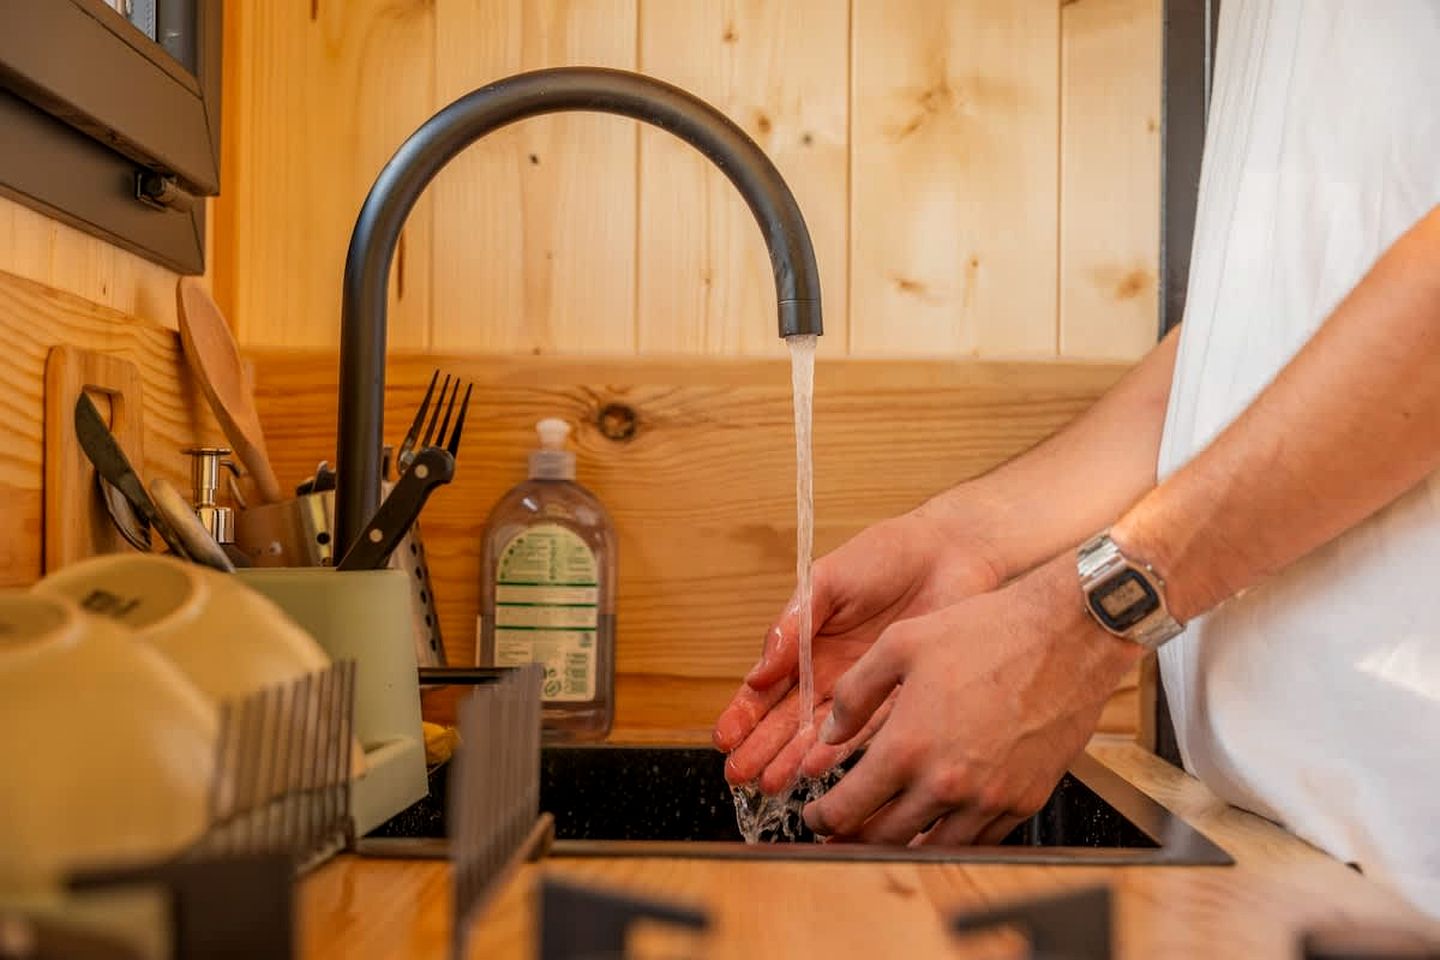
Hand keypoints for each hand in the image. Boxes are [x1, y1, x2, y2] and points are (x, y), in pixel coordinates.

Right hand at [713, 506, 1005, 791]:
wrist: (949, 554)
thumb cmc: (884, 558)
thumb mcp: (826, 582)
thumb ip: (792, 626)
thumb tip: (758, 672)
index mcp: (807, 645)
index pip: (767, 687)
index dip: (744, 713)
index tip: (722, 737)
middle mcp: (832, 675)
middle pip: (788, 720)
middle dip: (761, 748)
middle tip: (737, 775)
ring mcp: (864, 691)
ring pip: (821, 734)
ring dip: (793, 759)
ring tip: (769, 783)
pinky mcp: (899, 699)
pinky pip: (866, 731)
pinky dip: (841, 750)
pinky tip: (816, 769)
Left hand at [800, 552, 1143, 845]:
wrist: (1066, 635)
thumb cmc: (988, 631)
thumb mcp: (901, 644)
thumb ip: (856, 692)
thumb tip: (829, 731)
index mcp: (908, 746)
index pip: (849, 807)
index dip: (822, 819)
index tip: (814, 817)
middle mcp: (947, 782)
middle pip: (884, 837)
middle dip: (853, 839)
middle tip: (839, 835)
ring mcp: (990, 798)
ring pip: (932, 847)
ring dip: (901, 847)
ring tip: (883, 837)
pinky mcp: (1025, 799)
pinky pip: (981, 841)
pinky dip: (952, 840)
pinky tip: (938, 827)